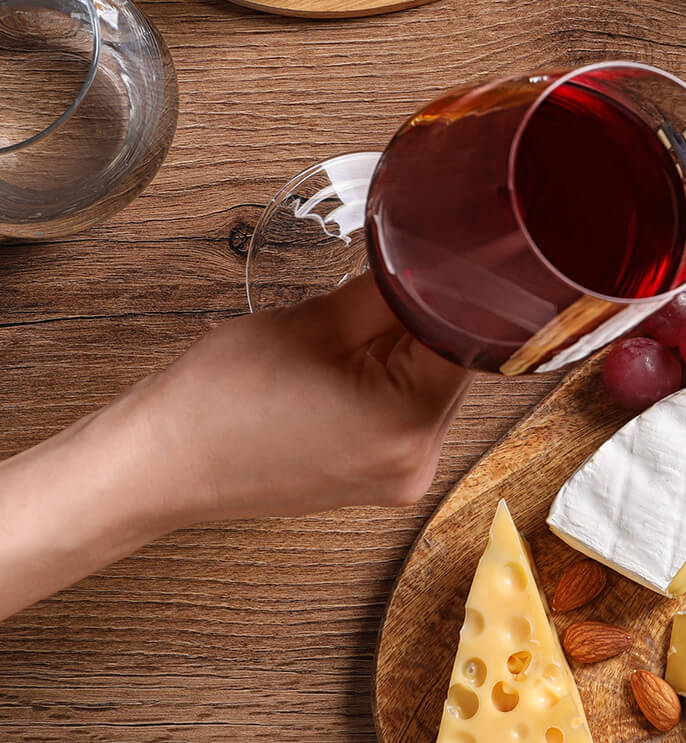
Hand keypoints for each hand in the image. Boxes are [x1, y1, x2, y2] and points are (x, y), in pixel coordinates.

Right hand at [130, 273, 471, 519]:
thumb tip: (429, 261)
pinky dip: (391, 384)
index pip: (467, 339)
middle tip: (380, 292)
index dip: (457, 294)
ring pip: (432, 390)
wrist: (162, 461)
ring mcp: (401, 477)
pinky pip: (408, 416)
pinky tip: (346, 367)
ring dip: (406, 354)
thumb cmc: (217, 398)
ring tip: (349, 336)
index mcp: (406, 422)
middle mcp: (417, 461)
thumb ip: (388, 290)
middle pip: (455, 367)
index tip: (445, 262)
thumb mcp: (315, 321)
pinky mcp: (383, 480)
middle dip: (427, 324)